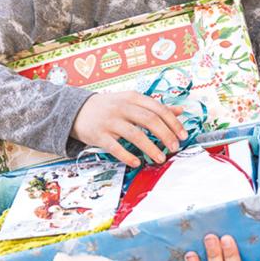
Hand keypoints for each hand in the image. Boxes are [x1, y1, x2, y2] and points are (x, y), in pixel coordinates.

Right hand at [70, 91, 186, 166]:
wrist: (76, 110)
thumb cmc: (109, 107)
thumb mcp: (131, 101)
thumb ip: (155, 107)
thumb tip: (180, 110)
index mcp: (132, 98)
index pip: (158, 108)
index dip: (173, 122)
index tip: (183, 134)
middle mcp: (122, 108)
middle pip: (149, 120)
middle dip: (165, 135)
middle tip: (175, 147)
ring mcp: (109, 121)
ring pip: (134, 134)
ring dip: (150, 147)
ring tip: (160, 158)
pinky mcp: (98, 135)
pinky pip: (115, 147)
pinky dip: (127, 156)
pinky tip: (137, 162)